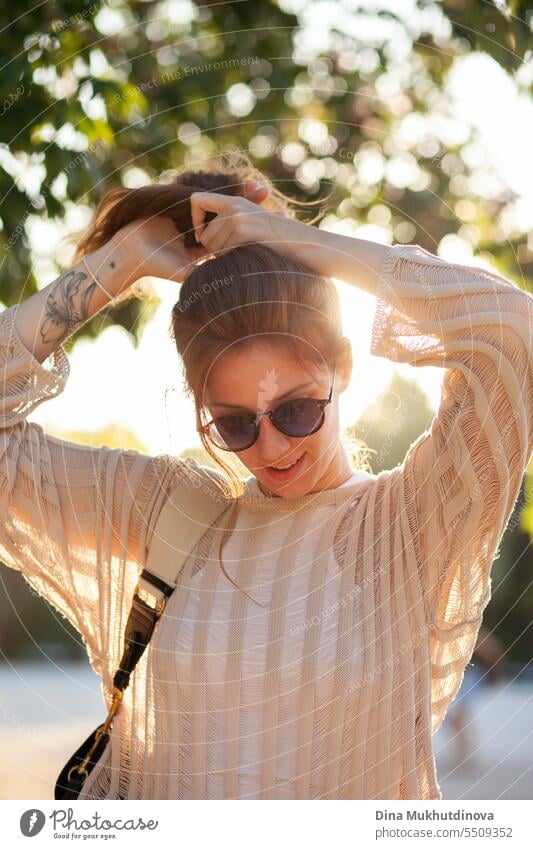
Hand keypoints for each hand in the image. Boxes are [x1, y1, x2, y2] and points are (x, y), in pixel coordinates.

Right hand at [110, 181, 273, 283]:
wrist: (129, 251)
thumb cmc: (155, 265)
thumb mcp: (183, 272)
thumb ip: (202, 274)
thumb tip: (226, 285)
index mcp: (204, 245)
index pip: (231, 233)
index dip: (248, 226)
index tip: (270, 219)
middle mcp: (200, 229)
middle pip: (228, 213)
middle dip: (247, 203)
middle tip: (267, 194)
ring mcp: (191, 216)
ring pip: (218, 202)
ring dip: (237, 193)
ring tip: (258, 188)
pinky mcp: (180, 205)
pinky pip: (201, 196)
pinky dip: (217, 190)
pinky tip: (233, 184)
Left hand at [190, 190, 310, 261]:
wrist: (305, 245)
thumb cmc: (281, 243)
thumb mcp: (255, 225)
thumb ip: (232, 224)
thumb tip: (202, 238)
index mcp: (235, 201)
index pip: (196, 200)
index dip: (195, 220)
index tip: (204, 236)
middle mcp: (234, 205)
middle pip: (204, 233)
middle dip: (213, 250)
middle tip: (235, 255)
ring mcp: (239, 217)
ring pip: (212, 246)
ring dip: (225, 258)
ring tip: (247, 255)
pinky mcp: (244, 230)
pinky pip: (224, 252)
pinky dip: (233, 261)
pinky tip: (250, 258)